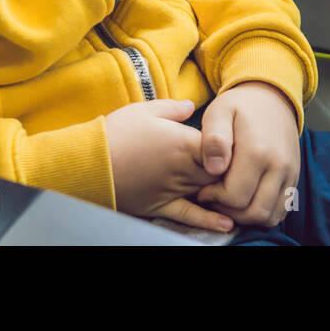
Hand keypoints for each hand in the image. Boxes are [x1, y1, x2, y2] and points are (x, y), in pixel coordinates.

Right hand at [103, 99, 232, 231]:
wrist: (89, 163)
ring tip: (240, 193)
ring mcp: (173, 190)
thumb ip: (173, 108)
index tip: (234, 144)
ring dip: (223, 193)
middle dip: (230, 171)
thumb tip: (192, 105)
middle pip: (219, 173)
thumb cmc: (116, 133)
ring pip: (209, 193)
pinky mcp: (160, 206)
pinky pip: (189, 215)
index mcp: (183, 143)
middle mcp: (183, 169)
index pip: (221, 148)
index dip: (231, 147)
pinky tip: (226, 225)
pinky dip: (209, 221)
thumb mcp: (144, 110)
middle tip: (240, 168)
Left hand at [194, 81, 300, 227]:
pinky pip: (281, 210)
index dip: (214, 198)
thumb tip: (215, 169)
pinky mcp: (294, 179)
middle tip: (214, 198)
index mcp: (257, 151)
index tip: (203, 189)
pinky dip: (262, 213)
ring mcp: (290, 174)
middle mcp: (279, 166)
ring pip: (270, 217)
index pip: (235, 196)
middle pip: (254, 212)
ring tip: (228, 200)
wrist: (271, 99)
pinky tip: (245, 199)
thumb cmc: (239, 106)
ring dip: (246, 217)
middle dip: (229, 211)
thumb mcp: (220, 111)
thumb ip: (214, 139)